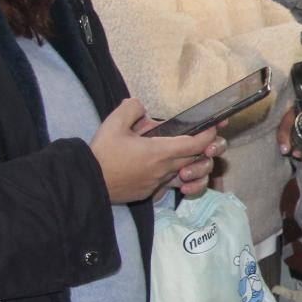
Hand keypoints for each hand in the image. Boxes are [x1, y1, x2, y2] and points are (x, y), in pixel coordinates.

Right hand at [90, 99, 218, 203]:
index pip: (196, 143)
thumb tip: (141, 108)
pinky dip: (176, 176)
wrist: (87, 182)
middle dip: (205, 149)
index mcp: (160, 151)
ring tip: (190, 155)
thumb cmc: (102, 153)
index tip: (214, 125)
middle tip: (207, 137)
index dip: (209, 134)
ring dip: (192, 165)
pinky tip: (168, 169)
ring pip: (186, 174)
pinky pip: (170, 184)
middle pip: (196, 160)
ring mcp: (158, 183)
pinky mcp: (150, 193)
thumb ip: (132, 109)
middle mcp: (164, 170)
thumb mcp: (114, 123)